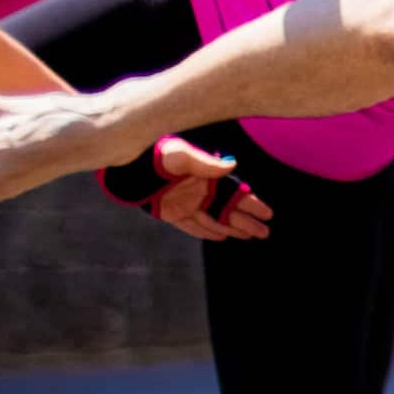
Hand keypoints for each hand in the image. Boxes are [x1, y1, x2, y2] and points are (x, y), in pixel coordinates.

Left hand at [147, 136, 273, 240]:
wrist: (127, 169)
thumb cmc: (155, 157)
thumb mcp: (180, 156)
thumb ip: (205, 163)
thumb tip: (232, 165)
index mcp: (205, 177)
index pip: (234, 193)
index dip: (251, 204)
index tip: (267, 213)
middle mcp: (199, 191)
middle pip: (227, 210)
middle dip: (246, 222)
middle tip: (264, 233)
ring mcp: (186, 204)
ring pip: (213, 220)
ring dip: (231, 229)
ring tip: (249, 236)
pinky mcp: (172, 214)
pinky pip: (192, 227)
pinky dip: (207, 233)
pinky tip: (222, 237)